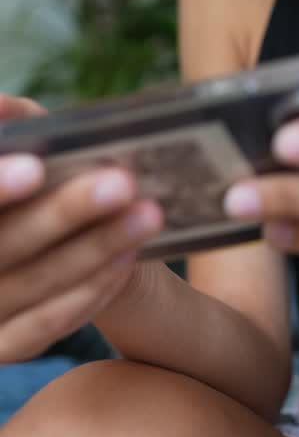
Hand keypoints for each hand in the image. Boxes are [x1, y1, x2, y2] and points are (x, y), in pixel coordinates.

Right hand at [0, 94, 163, 360]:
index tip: (36, 168)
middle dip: (63, 213)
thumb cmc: (24, 186)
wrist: (38, 255)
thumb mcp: (15, 153)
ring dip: (93, 250)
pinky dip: (88, 293)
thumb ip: (9, 127)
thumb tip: (5, 107)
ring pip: (32, 284)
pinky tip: (128, 261)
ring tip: (146, 215)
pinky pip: (41, 328)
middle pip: (3, 244)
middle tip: (122, 184)